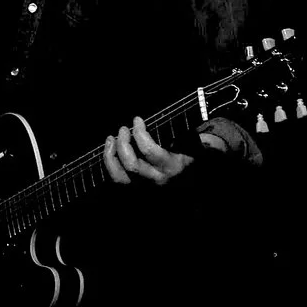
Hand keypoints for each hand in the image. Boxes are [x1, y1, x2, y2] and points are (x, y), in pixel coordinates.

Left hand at [102, 116, 228, 186]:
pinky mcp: (137, 187)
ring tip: (110, 139)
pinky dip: (110, 165)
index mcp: (172, 167)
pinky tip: (109, 150)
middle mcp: (157, 178)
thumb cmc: (192, 158)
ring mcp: (145, 185)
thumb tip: (195, 130)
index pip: (150, 151)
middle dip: (123, 144)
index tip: (137, 120)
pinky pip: (118, 180)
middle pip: (132, 165)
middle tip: (123, 129)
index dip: (139, 134)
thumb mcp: (197, 147)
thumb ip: (196, 138)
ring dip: (110, 157)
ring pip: (120, 177)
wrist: (191, 180)